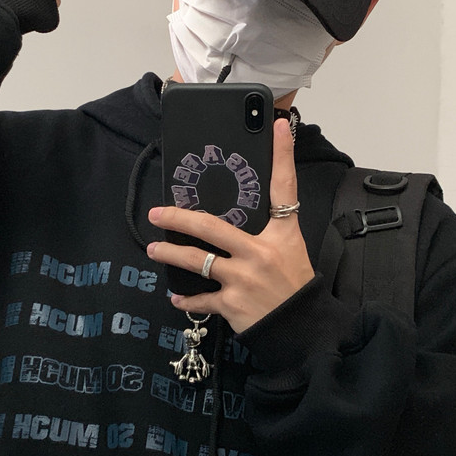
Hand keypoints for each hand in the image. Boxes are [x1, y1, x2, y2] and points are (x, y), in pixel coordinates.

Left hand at [147, 119, 314, 334]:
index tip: (277, 126)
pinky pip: (201, 300)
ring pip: (196, 261)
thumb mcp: (292, 250)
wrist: (302, 329)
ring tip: (153, 251)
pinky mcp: (232, 304)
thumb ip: (271, 230)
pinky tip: (175, 297)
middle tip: (157, 213)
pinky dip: (186, 300)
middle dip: (179, 218)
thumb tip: (244, 215)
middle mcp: (259, 253)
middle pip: (211, 227)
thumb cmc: (296, 287)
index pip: (284, 188)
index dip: (282, 155)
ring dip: (170, 255)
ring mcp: (243, 279)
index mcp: (281, 235)